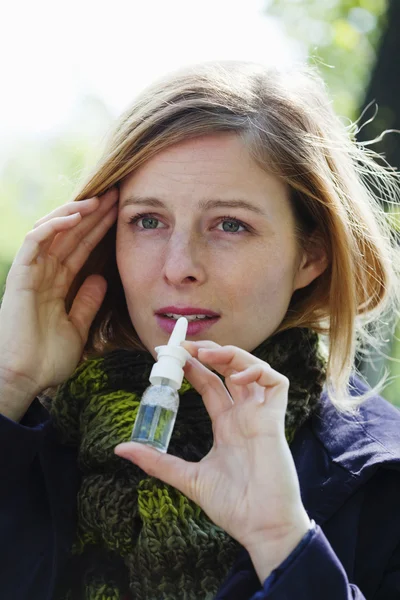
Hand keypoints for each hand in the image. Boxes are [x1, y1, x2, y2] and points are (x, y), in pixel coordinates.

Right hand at [0, 187, 117, 403]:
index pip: (80, 248)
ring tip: (99, 200)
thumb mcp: (77, 326)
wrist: (26, 378)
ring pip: (52, 231)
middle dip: (93, 215)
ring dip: (75, 213)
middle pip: (70, 235)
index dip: (99, 230)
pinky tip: (74, 217)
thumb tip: (100, 278)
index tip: (120, 214)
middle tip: (116, 195)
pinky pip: (35, 242)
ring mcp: (31, 273)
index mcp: (56, 284)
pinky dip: (53, 227)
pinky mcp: (20, 276)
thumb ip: (87, 302)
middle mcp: (44, 274)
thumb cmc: (47, 359)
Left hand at [114, 340, 309, 556]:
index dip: (191, 366)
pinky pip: (276, 383)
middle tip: (183, 346)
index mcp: (226, 424)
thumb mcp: (187, 477)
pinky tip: (236, 376)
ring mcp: (260, 415)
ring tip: (205, 354)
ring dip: (229, 355)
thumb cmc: (232, 505)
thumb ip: (157, 461)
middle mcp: (243, 414)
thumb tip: (121, 449)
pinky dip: (258, 371)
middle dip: (207, 352)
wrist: (260, 527)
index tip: (170, 354)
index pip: (208, 384)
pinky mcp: (276, 419)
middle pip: (228, 370)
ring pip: (251, 369)